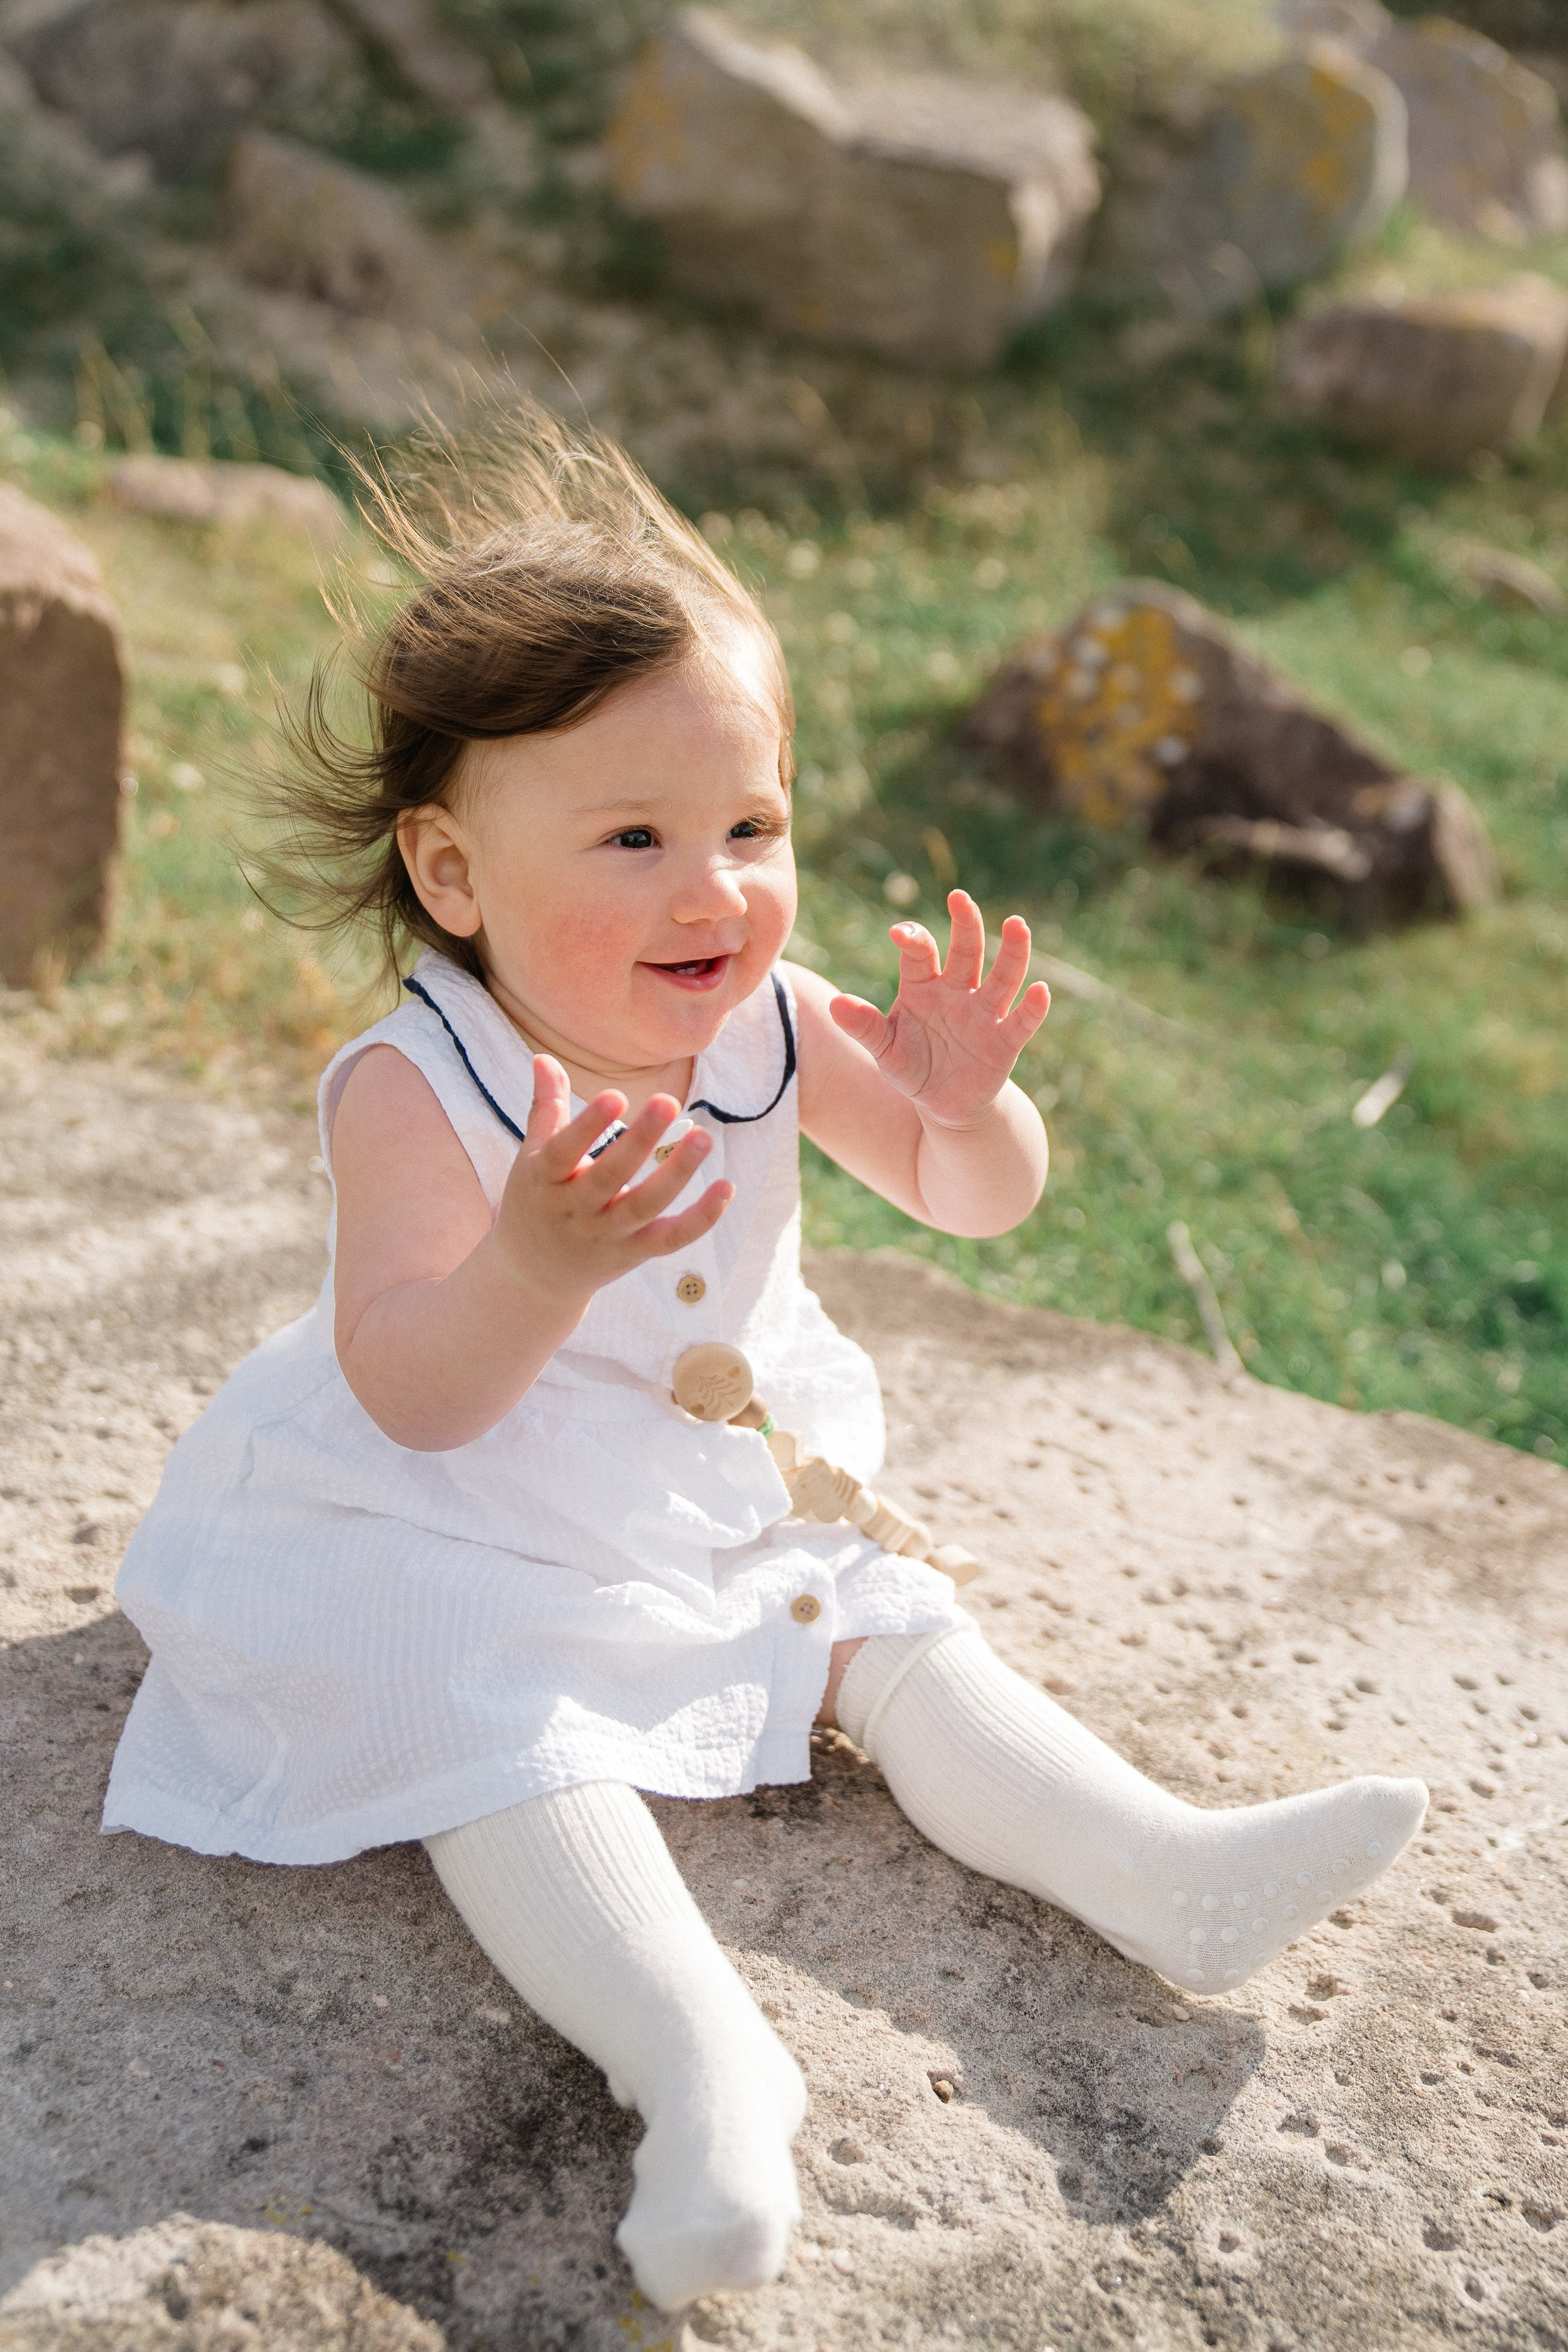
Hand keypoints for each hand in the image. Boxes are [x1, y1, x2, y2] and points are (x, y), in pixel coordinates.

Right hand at [493, 1057, 732, 1307]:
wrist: (534, 1276)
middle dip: (639, 1141)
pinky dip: (700, 1219)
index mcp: (545, 1180)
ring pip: (645, 1207)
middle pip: (610, 1178)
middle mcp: (575, 1211)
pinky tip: (726, 1188)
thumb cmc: (536, 1201)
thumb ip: (545, 1107)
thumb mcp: (531, 1157)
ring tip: (704, 1138)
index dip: (588, 1126)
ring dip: (677, 1174)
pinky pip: (671, 1239)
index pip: (564, 1152)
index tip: (615, 1095)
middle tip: (668, 1100)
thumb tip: (543, 1056)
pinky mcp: (634, 1253)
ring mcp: (606, 1235)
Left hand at [829, 892, 1049, 1128]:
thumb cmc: (912, 1066)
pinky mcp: (1005, 1042)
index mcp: (924, 987)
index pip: (920, 954)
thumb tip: (834, 1004)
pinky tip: (1040, 990)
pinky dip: (1033, 1007)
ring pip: (1003, 977)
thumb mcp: (884, 1049)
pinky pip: (1022, 1021)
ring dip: (1012, 952)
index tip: (899, 934)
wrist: (943, 1103)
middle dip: (965, 924)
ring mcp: (984, 1014)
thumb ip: (864, 1026)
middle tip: (960, 898)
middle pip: (966, 951)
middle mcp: (958, 992)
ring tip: (1017, 924)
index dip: (912, 940)